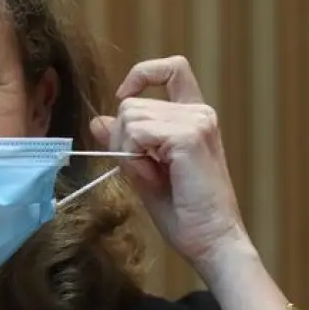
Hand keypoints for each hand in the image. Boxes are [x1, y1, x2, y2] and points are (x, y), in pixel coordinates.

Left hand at [90, 56, 251, 271]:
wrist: (211, 240)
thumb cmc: (184, 214)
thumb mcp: (145, 173)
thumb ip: (125, 144)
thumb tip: (98, 121)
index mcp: (194, 117)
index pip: (173, 69)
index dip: (143, 74)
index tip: (125, 95)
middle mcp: (199, 113)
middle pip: (132, 105)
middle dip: (123, 139)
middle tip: (146, 173)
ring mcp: (196, 122)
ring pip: (130, 117)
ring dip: (129, 151)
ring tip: (156, 178)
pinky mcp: (188, 136)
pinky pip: (136, 133)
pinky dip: (133, 158)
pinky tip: (156, 177)